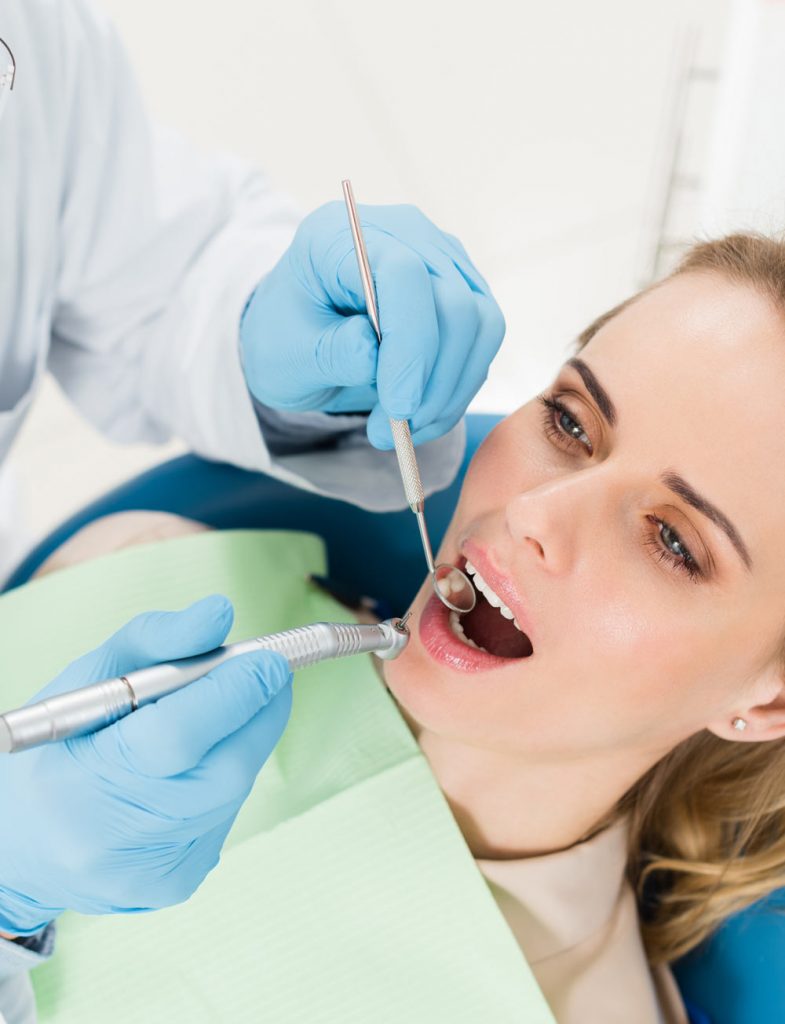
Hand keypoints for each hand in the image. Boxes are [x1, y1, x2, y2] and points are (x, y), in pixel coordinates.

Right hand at [0, 595, 291, 934]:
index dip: (235, 693)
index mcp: (78, 780)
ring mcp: (151, 870)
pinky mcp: (178, 882)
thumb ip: (156, 640)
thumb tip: (219, 614)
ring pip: (234, 789)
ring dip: (243, 740)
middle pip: (225, 769)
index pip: (178, 736)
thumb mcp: (88, 678)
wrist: (22, 845)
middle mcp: (116, 838)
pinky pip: (225, 814)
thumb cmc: (55, 748)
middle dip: (258, 712)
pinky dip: (225, 776)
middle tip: (266, 675)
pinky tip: (196, 764)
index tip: (269, 660)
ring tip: (219, 713)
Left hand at [239, 201, 505, 448]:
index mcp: (344, 234)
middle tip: (397, 429)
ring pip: (480, 326)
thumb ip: (328, 352)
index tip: (399, 407)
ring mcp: (441, 260)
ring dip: (450, 391)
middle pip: (455, 302)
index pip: (404, 274)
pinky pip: (482, 344)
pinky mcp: (464, 292)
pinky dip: (456, 390)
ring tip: (405, 429)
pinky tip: (420, 417)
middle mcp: (403, 234)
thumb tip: (372, 355)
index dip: (410, 345)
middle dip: (433, 380)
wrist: (303, 336)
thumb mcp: (285, 355)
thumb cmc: (288, 338)